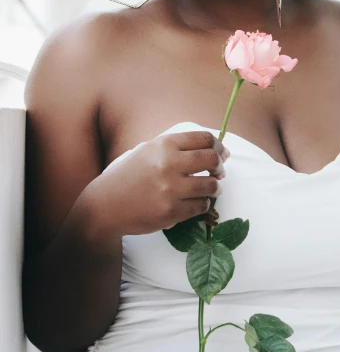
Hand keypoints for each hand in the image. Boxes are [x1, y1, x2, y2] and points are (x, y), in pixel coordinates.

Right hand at [85, 129, 229, 237]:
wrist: (106, 205)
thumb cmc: (129, 175)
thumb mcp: (148, 150)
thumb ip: (177, 147)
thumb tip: (214, 149)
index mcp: (164, 145)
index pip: (204, 139)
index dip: (219, 146)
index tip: (222, 153)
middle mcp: (168, 164)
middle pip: (212, 160)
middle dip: (220, 166)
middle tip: (219, 172)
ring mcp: (170, 190)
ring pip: (211, 186)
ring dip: (216, 187)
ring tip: (212, 188)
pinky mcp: (171, 212)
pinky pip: (201, 207)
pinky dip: (203, 204)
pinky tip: (197, 202)